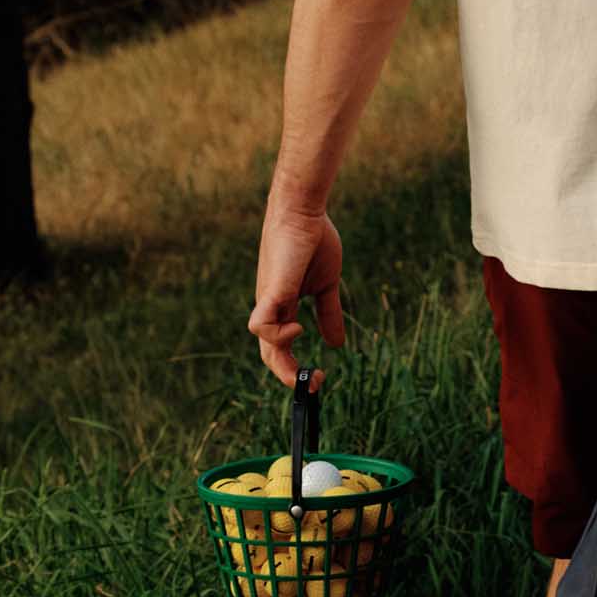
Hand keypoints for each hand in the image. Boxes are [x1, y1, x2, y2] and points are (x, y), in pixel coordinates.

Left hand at [249, 200, 346, 387]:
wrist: (303, 212)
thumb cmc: (313, 242)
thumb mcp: (326, 286)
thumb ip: (328, 313)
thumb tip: (336, 344)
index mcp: (282, 309)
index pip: (281, 349)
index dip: (297, 368)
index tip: (320, 377)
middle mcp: (271, 309)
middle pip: (271, 356)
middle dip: (292, 377)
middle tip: (316, 384)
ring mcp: (269, 301)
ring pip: (264, 346)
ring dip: (284, 364)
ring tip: (308, 362)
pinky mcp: (271, 291)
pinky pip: (260, 325)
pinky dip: (278, 336)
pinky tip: (299, 327)